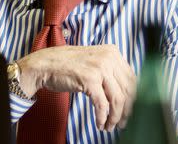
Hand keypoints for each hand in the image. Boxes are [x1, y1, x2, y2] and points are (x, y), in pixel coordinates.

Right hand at [17, 44, 136, 130]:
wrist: (45, 64)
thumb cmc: (68, 65)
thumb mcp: (94, 61)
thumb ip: (110, 71)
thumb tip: (126, 92)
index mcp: (113, 52)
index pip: (132, 78)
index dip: (133, 97)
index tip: (130, 110)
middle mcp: (109, 57)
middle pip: (127, 89)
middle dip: (126, 110)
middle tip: (122, 123)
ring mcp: (100, 68)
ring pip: (117, 99)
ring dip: (115, 116)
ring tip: (110, 126)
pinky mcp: (89, 79)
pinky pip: (102, 104)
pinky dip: (103, 117)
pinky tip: (100, 124)